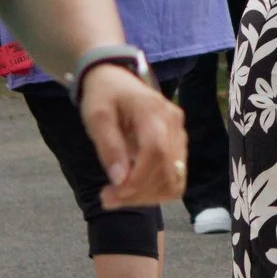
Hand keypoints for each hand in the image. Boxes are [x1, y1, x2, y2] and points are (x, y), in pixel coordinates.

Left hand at [81, 64, 186, 208]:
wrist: (116, 79)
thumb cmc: (104, 95)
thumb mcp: (96, 117)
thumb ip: (109, 147)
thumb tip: (120, 180)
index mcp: (153, 110)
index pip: (156, 152)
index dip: (138, 180)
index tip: (113, 194)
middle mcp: (173, 123)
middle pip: (168, 171)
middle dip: (138, 193)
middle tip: (107, 199)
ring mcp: (180, 135)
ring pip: (174, 180)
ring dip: (147, 196)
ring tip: (118, 194)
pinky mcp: (179, 145)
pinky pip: (175, 178)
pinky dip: (155, 190)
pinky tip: (133, 187)